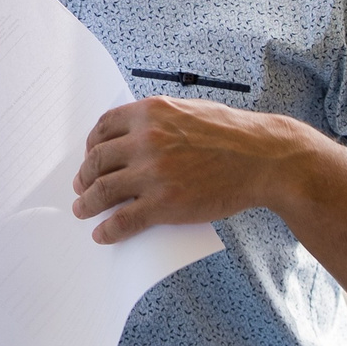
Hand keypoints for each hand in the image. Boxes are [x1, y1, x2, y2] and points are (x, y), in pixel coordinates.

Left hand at [72, 97, 317, 243]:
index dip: (91, 145)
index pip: (103, 128)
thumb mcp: (189, 111)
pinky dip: (107, 230)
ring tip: (83, 211)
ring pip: (102, 190)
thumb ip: (158, 120)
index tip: (90, 158)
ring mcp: (154, 173)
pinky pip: (123, 220)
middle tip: (81, 188)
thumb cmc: (233, 134)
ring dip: (87, 204)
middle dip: (84, 177)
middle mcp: (146, 139)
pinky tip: (102, 234)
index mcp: (150, 113)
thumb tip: (132, 136)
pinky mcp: (165, 203)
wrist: (265, 159)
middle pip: (97, 160)